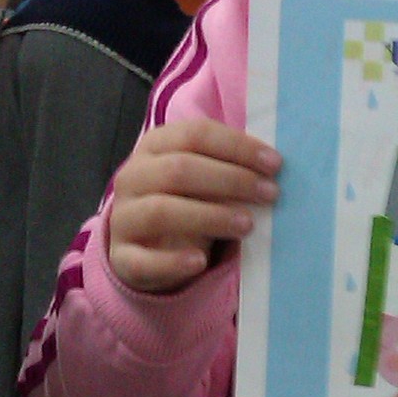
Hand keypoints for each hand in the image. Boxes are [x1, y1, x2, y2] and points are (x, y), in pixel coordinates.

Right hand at [108, 117, 279, 293]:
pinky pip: (143, 261)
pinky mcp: (122, 257)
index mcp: (154, 146)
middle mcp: (133, 177)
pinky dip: (172, 262)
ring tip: (247, 225)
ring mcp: (123, 217)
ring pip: (161, 211)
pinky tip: (201, 262)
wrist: (144, 242)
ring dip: (209, 217)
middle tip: (270, 194)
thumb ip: (229, 167)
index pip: (195, 134)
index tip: (275, 164)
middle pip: (179, 170)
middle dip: (231, 180)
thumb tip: (273, 168)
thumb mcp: (203, 176)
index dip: (237, 146)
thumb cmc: (185, 199)